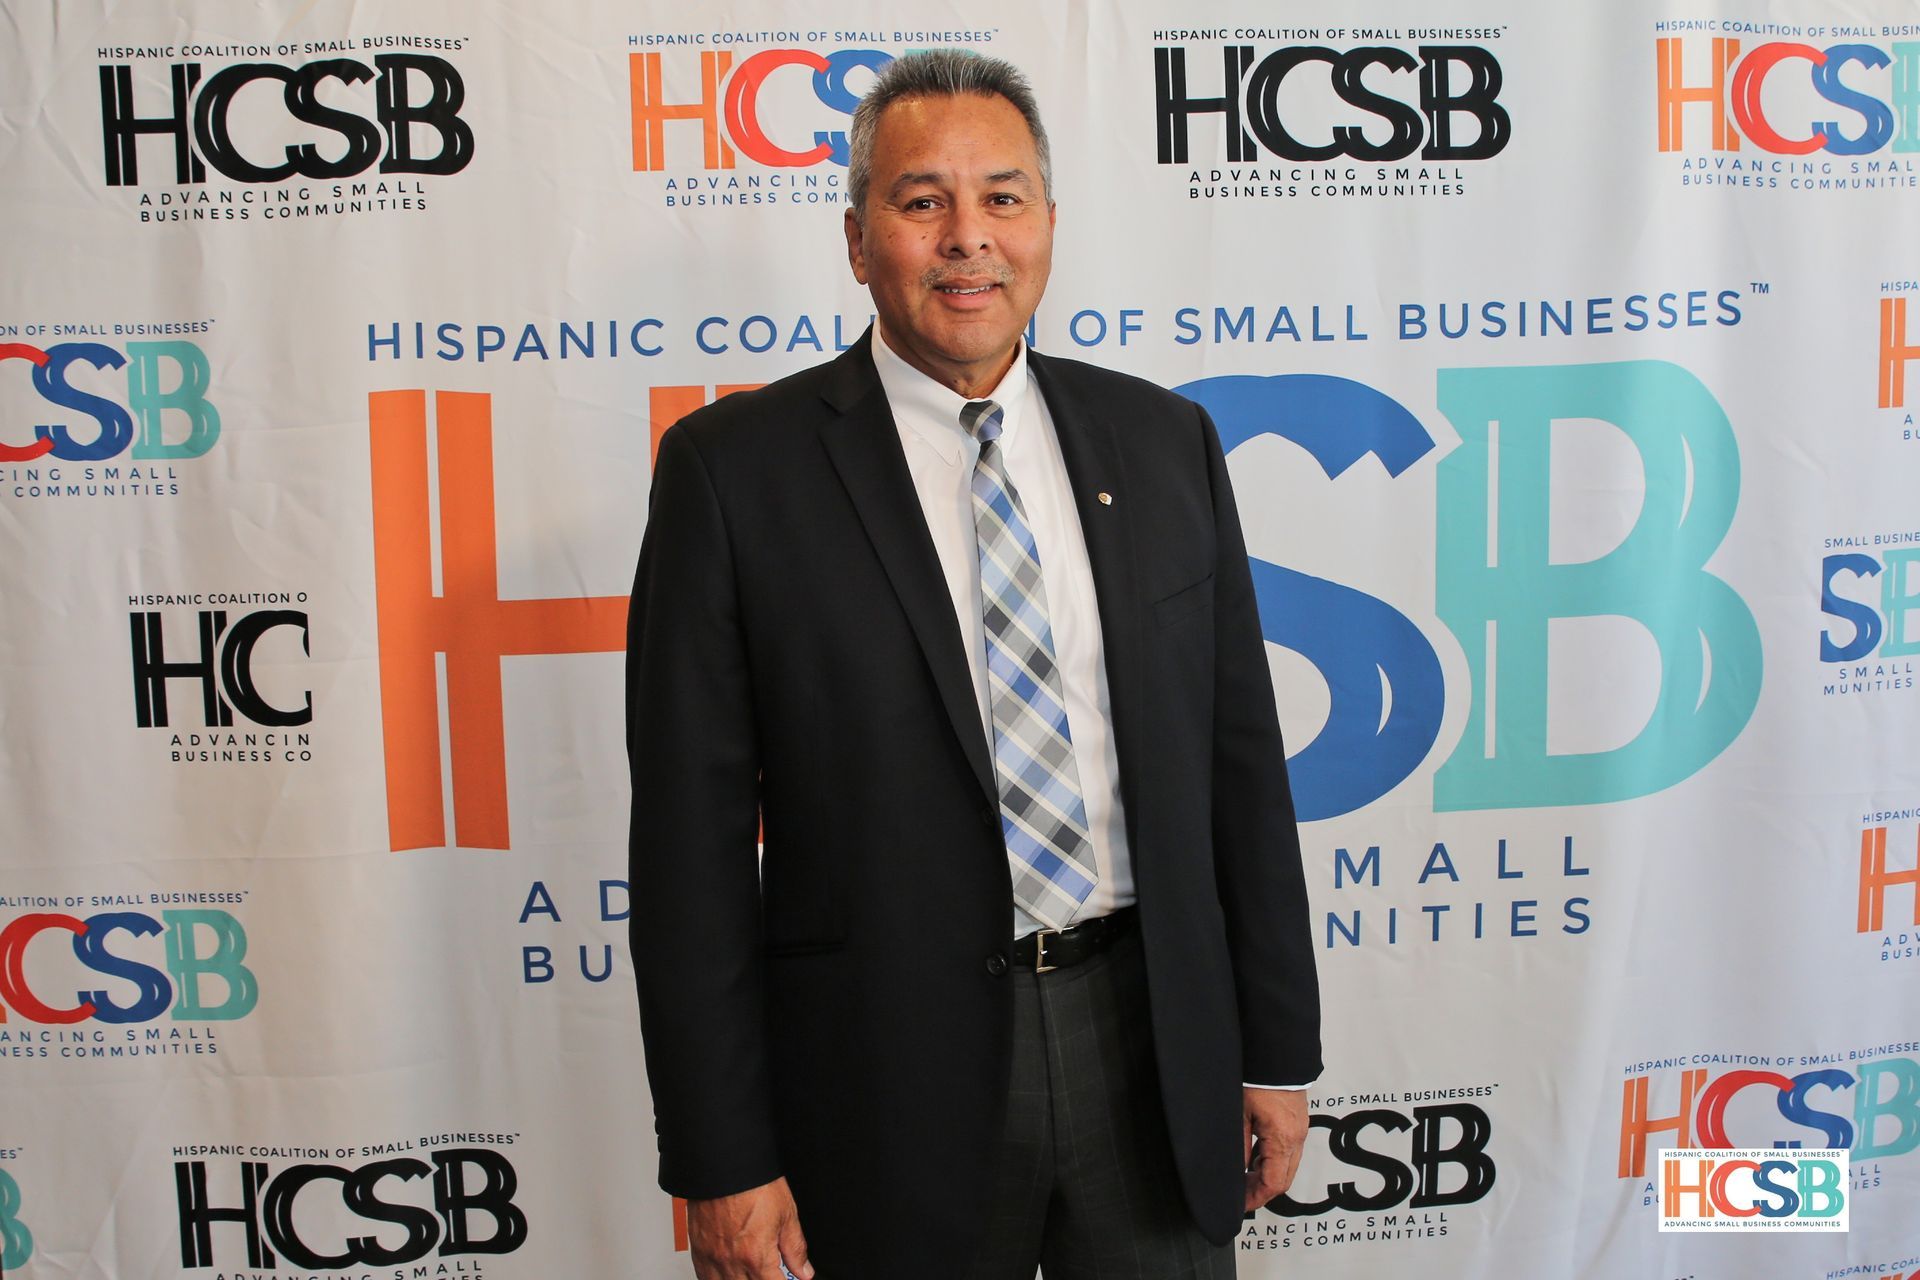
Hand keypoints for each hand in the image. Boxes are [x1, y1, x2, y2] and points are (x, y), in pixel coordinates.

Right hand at [686, 1177, 813, 1279]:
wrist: (724, 1164)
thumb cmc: (753, 1183)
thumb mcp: (786, 1214)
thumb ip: (795, 1248)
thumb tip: (804, 1270)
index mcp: (755, 1256)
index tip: (789, 1279)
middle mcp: (731, 1262)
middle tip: (770, 1272)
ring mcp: (712, 1257)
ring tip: (751, 1273)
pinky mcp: (698, 1249)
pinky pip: (705, 1278)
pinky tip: (727, 1275)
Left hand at [1242, 1087, 1307, 1210]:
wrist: (1276, 1057)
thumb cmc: (1258, 1079)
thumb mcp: (1240, 1114)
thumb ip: (1241, 1146)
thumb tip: (1237, 1170)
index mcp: (1282, 1139)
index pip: (1273, 1183)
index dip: (1256, 1197)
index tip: (1241, 1204)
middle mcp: (1296, 1139)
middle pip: (1284, 1180)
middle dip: (1262, 1191)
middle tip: (1241, 1194)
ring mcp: (1300, 1131)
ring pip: (1288, 1167)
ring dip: (1268, 1176)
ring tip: (1245, 1177)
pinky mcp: (1299, 1124)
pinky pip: (1290, 1152)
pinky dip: (1274, 1161)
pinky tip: (1256, 1158)